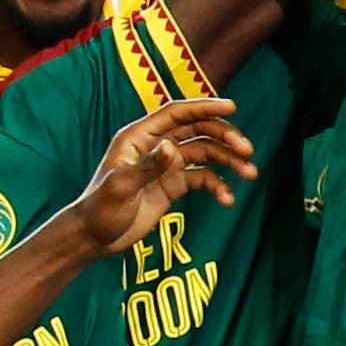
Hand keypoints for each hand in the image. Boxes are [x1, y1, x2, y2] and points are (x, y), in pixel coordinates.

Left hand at [75, 98, 256, 254]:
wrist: (95, 238)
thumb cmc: (100, 209)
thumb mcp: (121, 187)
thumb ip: (147, 166)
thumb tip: (172, 146)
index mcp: (139, 137)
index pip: (177, 113)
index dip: (204, 107)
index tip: (232, 107)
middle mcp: (157, 146)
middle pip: (199, 130)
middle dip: (225, 137)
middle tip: (247, 151)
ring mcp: (167, 165)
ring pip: (206, 153)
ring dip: (229, 161)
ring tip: (250, 173)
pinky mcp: (175, 184)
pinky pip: (204, 178)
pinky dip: (219, 186)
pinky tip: (227, 200)